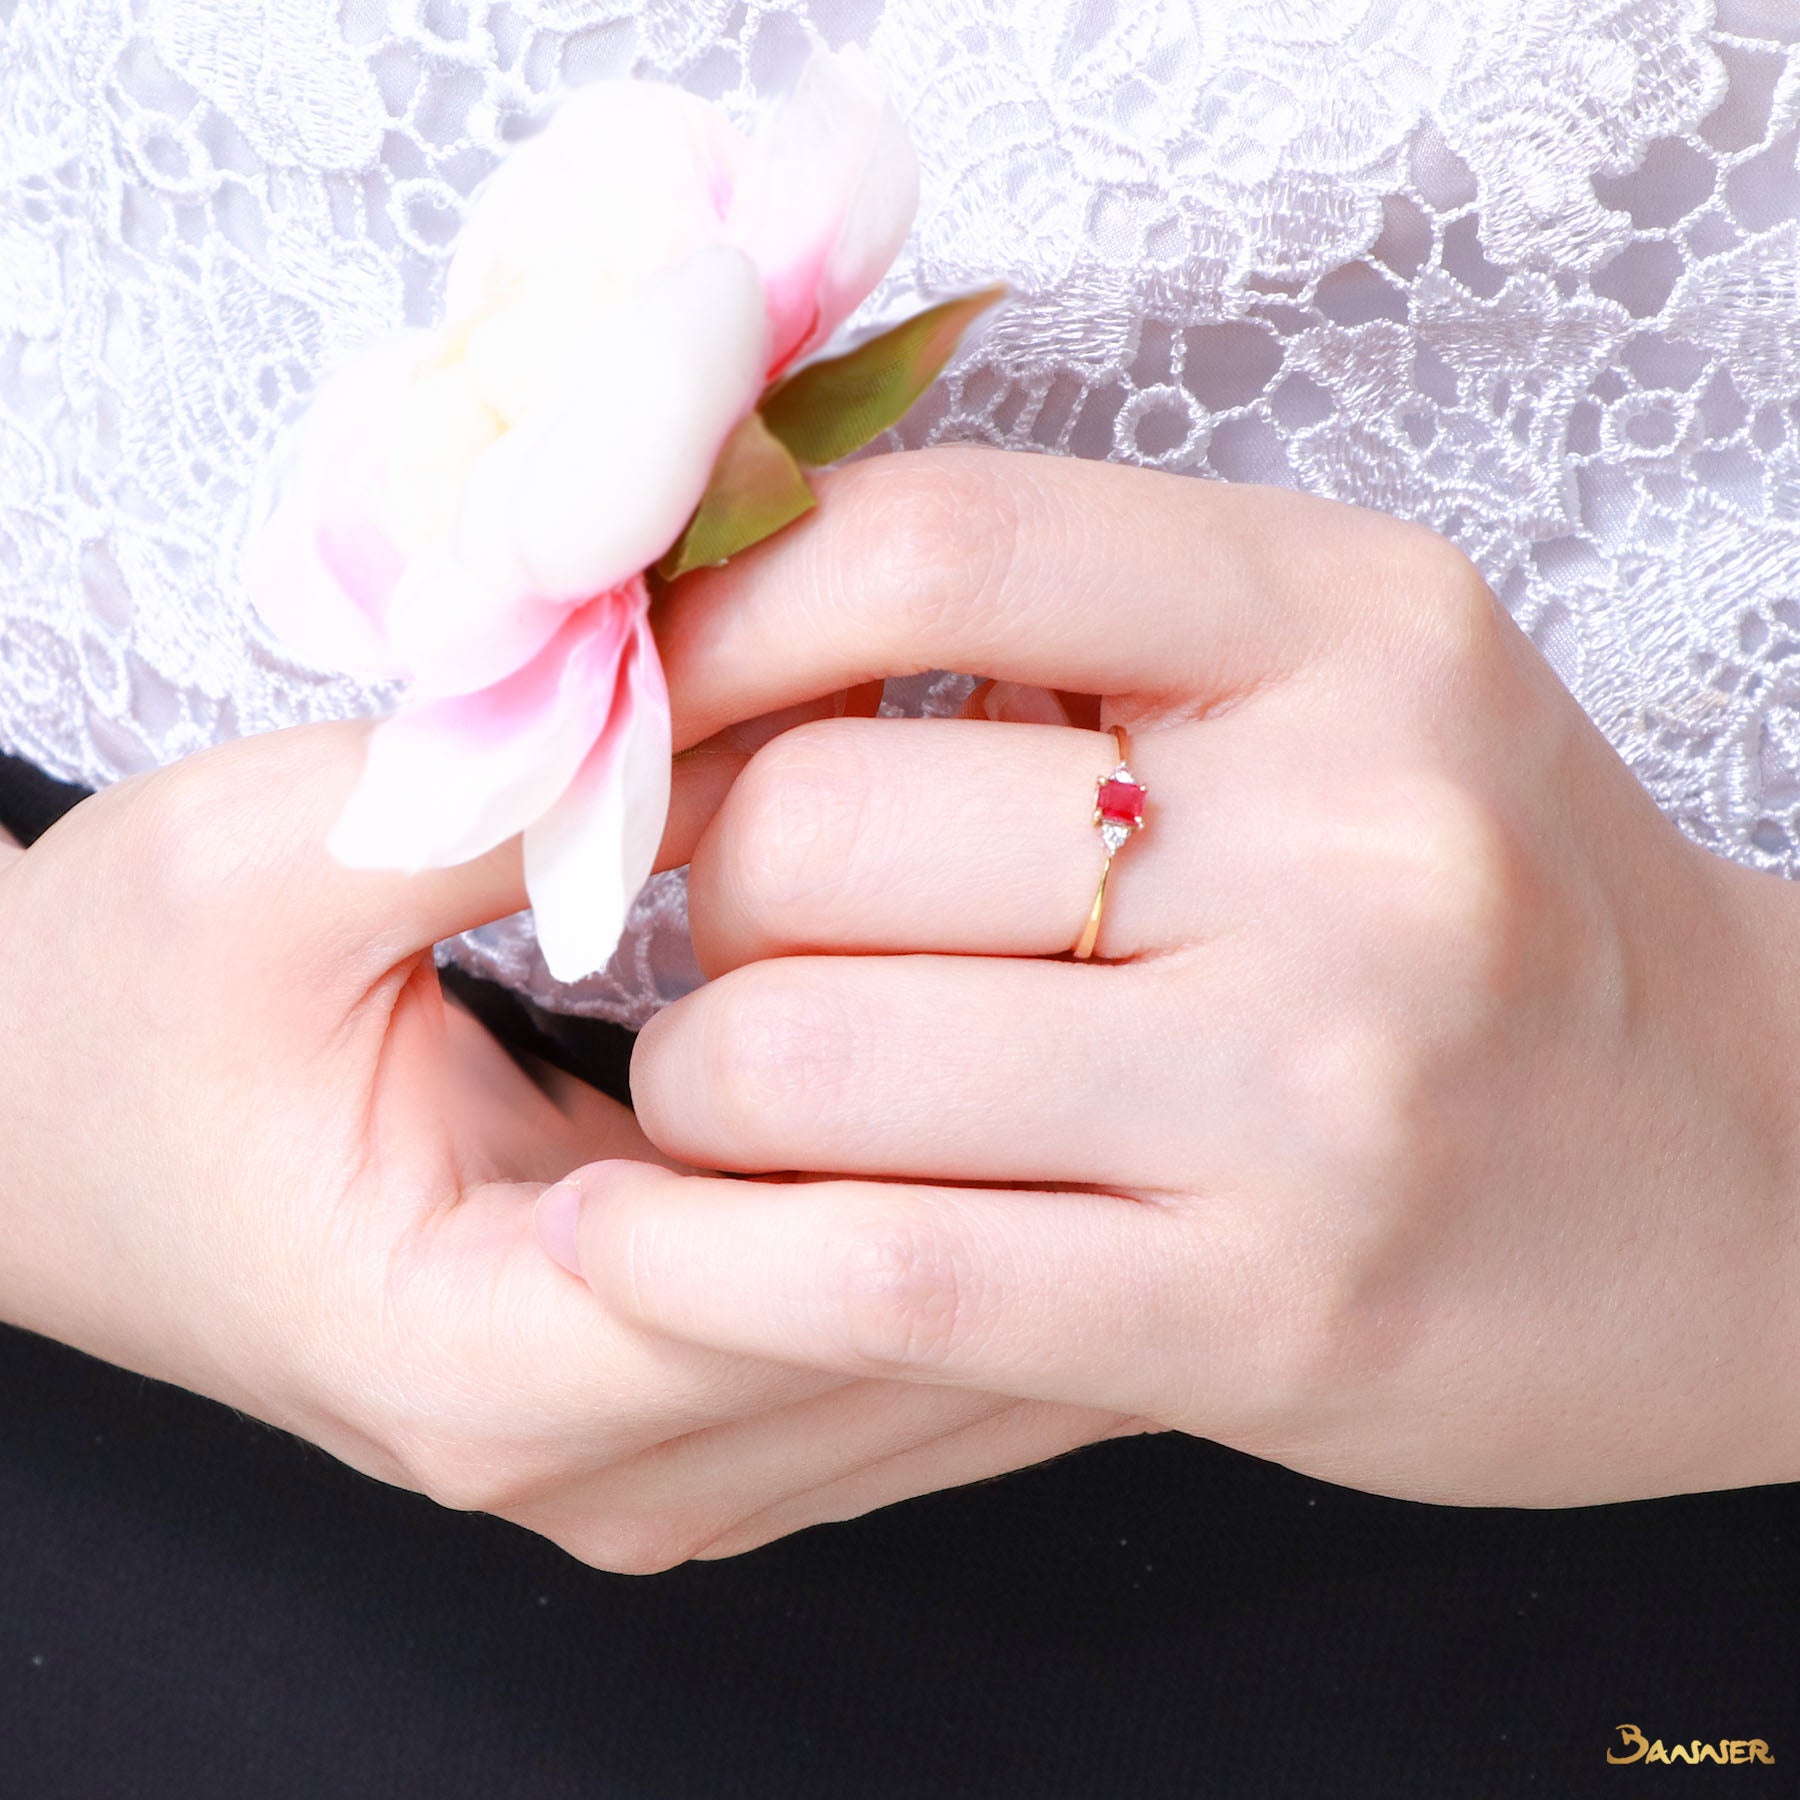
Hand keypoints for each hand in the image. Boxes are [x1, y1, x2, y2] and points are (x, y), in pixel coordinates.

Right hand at [0, 718, 1125, 1571]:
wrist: (50, 1130)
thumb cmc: (124, 1010)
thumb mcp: (270, 862)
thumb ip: (504, 786)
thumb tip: (738, 692)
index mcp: (488, 1362)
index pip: (815, 1270)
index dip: (952, 1085)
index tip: (1048, 915)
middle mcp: (607, 1463)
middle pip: (931, 1337)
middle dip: (1049, 1142)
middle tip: (1152, 944)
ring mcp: (669, 1461)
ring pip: (961, 1368)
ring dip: (1060, 1190)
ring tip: (1141, 1001)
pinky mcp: (701, 1417)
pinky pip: (920, 1355)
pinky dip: (1006, 1229)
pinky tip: (1067, 1084)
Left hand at [541, 445, 1799, 1510]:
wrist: (1755, 1184)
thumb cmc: (1485, 926)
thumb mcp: (1335, 703)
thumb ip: (1071, 644)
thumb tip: (728, 630)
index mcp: (1352, 625)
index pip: (930, 546)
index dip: (715, 621)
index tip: (637, 707)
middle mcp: (1355, 833)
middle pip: (825, 821)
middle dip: (695, 890)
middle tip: (712, 940)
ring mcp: (1323, 1081)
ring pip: (809, 1053)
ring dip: (691, 1083)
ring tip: (726, 1097)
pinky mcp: (1273, 1306)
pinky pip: (886, 1269)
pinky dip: (696, 1263)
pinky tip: (627, 1247)